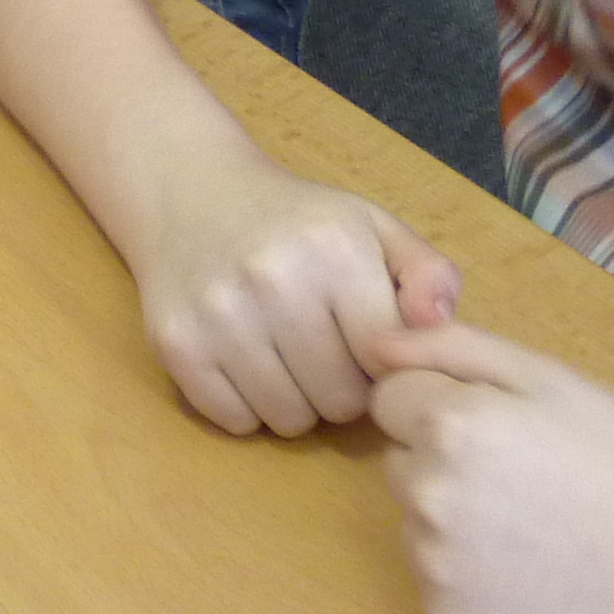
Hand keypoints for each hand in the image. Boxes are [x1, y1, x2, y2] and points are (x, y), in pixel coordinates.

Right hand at [131, 152, 457, 436]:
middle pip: (339, 402)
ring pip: (288, 421)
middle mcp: (274, 280)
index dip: (384, 366)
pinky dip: (248, 408)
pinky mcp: (175, 345)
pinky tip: (247, 365)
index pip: (385, 362)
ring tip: (288, 361)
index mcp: (335, 249)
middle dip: (342, 389)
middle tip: (325, 355)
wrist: (190, 193)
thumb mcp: (372, 227)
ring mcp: (218, 315)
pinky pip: (234, 421)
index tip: (368, 348)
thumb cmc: (296, 219)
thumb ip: (428, 274)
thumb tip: (438, 325)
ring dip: (297, 404)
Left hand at [371, 327, 613, 613]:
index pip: (390, 400)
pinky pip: (441, 586)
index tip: (503, 430)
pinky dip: (474, 583)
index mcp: (451, 426)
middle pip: (403, 466)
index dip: (444, 407)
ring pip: (420, 528)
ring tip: (539, 534)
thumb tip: (374, 343)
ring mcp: (436, 570)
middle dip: (446, 465)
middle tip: (529, 482)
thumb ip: (453, 349)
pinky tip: (536, 580)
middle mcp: (428, 499)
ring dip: (457, 526)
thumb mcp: (553, 380)